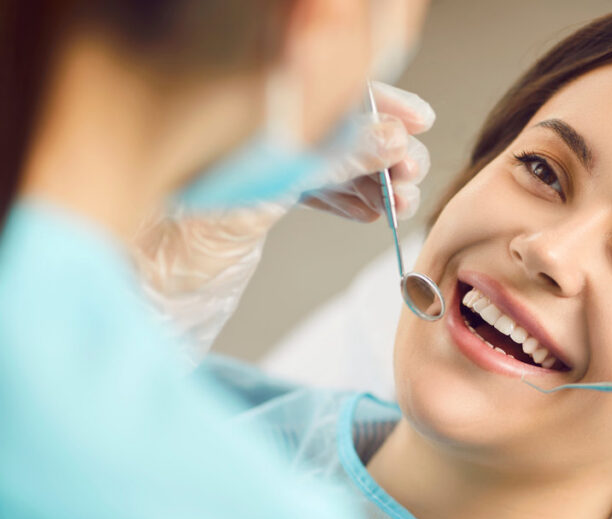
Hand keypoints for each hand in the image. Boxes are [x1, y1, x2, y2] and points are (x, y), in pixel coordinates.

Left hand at [133, 83, 433, 355]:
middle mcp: (256, 135)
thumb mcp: (271, 190)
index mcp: (251, 115)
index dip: (380, 103)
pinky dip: (349, 201)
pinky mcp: (259, 200)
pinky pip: (316, 190)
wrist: (150, 289)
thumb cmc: (184, 236)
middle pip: (338, 127)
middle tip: (410, 177)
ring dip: (374, 182)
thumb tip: (392, 137)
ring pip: (333, 163)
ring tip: (399, 203)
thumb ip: (333, 161)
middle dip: (384, 151)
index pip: (328, 91)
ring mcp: (258, 166)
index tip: (417, 122)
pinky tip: (372, 212)